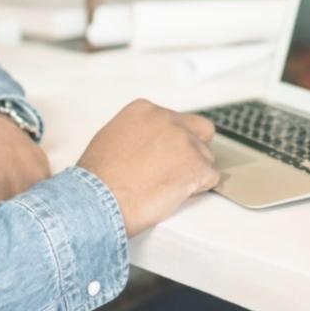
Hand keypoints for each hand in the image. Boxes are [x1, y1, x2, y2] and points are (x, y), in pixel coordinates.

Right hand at [76, 99, 218, 236]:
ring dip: (193, 172)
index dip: (172, 142)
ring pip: (206, 157)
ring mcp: (184, 142)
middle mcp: (167, 120)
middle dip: (194, 148)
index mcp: (145, 110)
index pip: (175, 119)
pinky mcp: (196, 165)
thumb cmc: (97, 178)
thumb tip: (148, 142)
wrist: (98, 200)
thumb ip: (137, 132)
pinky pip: (211, 177)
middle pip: (200, 130)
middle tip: (180, 167)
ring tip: (169, 188)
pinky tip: (178, 195)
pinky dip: (199, 188)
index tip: (164, 156)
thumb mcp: (111, 137)